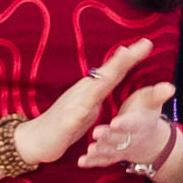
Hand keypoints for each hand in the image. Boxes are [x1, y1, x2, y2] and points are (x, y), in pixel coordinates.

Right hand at [20, 38, 155, 169]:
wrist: (35, 140)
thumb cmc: (65, 122)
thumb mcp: (88, 105)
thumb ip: (100, 89)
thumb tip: (112, 73)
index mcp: (91, 90)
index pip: (113, 71)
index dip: (129, 58)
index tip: (147, 43)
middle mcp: (83, 93)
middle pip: (107, 74)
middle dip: (125, 59)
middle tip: (145, 43)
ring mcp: (74, 106)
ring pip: (93, 90)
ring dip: (107, 76)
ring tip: (122, 62)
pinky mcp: (66, 123)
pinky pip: (75, 117)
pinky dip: (81, 111)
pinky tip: (87, 106)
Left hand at [79, 79, 182, 182]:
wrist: (150, 140)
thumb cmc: (146, 114)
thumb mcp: (152, 102)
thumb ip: (158, 94)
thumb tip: (170, 87)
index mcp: (138, 123)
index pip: (132, 124)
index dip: (125, 124)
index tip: (116, 122)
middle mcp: (130, 139)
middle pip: (119, 139)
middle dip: (108, 137)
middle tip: (97, 133)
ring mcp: (121, 149)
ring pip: (110, 152)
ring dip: (100, 151)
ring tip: (90, 150)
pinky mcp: (112, 156)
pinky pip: (103, 161)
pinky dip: (93, 162)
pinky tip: (82, 162)